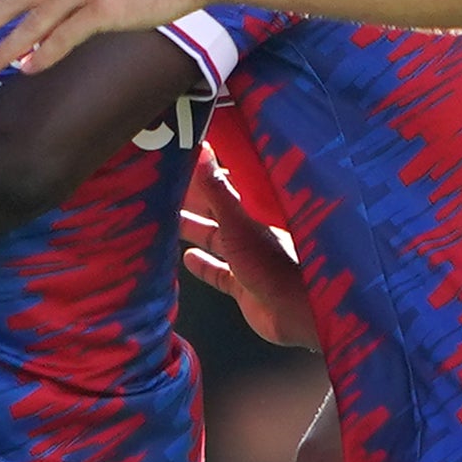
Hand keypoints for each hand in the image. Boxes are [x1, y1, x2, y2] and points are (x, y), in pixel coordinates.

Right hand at [183, 149, 314, 348]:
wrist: (294, 311)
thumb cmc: (271, 263)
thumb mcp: (238, 223)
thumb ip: (217, 190)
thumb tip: (203, 150)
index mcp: (253, 213)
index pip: (225, 188)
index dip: (204, 177)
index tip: (182, 166)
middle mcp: (250, 234)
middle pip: (218, 214)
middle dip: (195, 205)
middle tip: (167, 194)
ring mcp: (247, 260)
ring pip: (216, 242)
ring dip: (196, 232)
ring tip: (171, 223)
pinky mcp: (243, 286)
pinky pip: (219, 273)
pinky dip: (204, 266)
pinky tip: (187, 259)